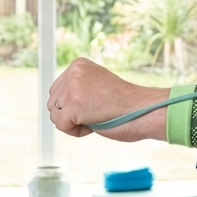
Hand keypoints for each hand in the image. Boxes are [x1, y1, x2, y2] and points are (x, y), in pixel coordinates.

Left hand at [47, 58, 168, 141]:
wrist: (143, 110)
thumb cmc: (124, 104)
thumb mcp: (97, 86)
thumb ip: (78, 87)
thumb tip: (56, 102)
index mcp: (79, 64)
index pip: (57, 90)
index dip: (74, 105)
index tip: (96, 104)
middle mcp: (73, 71)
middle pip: (53, 103)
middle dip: (71, 115)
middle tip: (96, 112)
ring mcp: (72, 86)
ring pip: (54, 115)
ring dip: (74, 123)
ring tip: (96, 117)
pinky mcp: (73, 103)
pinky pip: (61, 126)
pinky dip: (77, 131)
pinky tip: (94, 123)